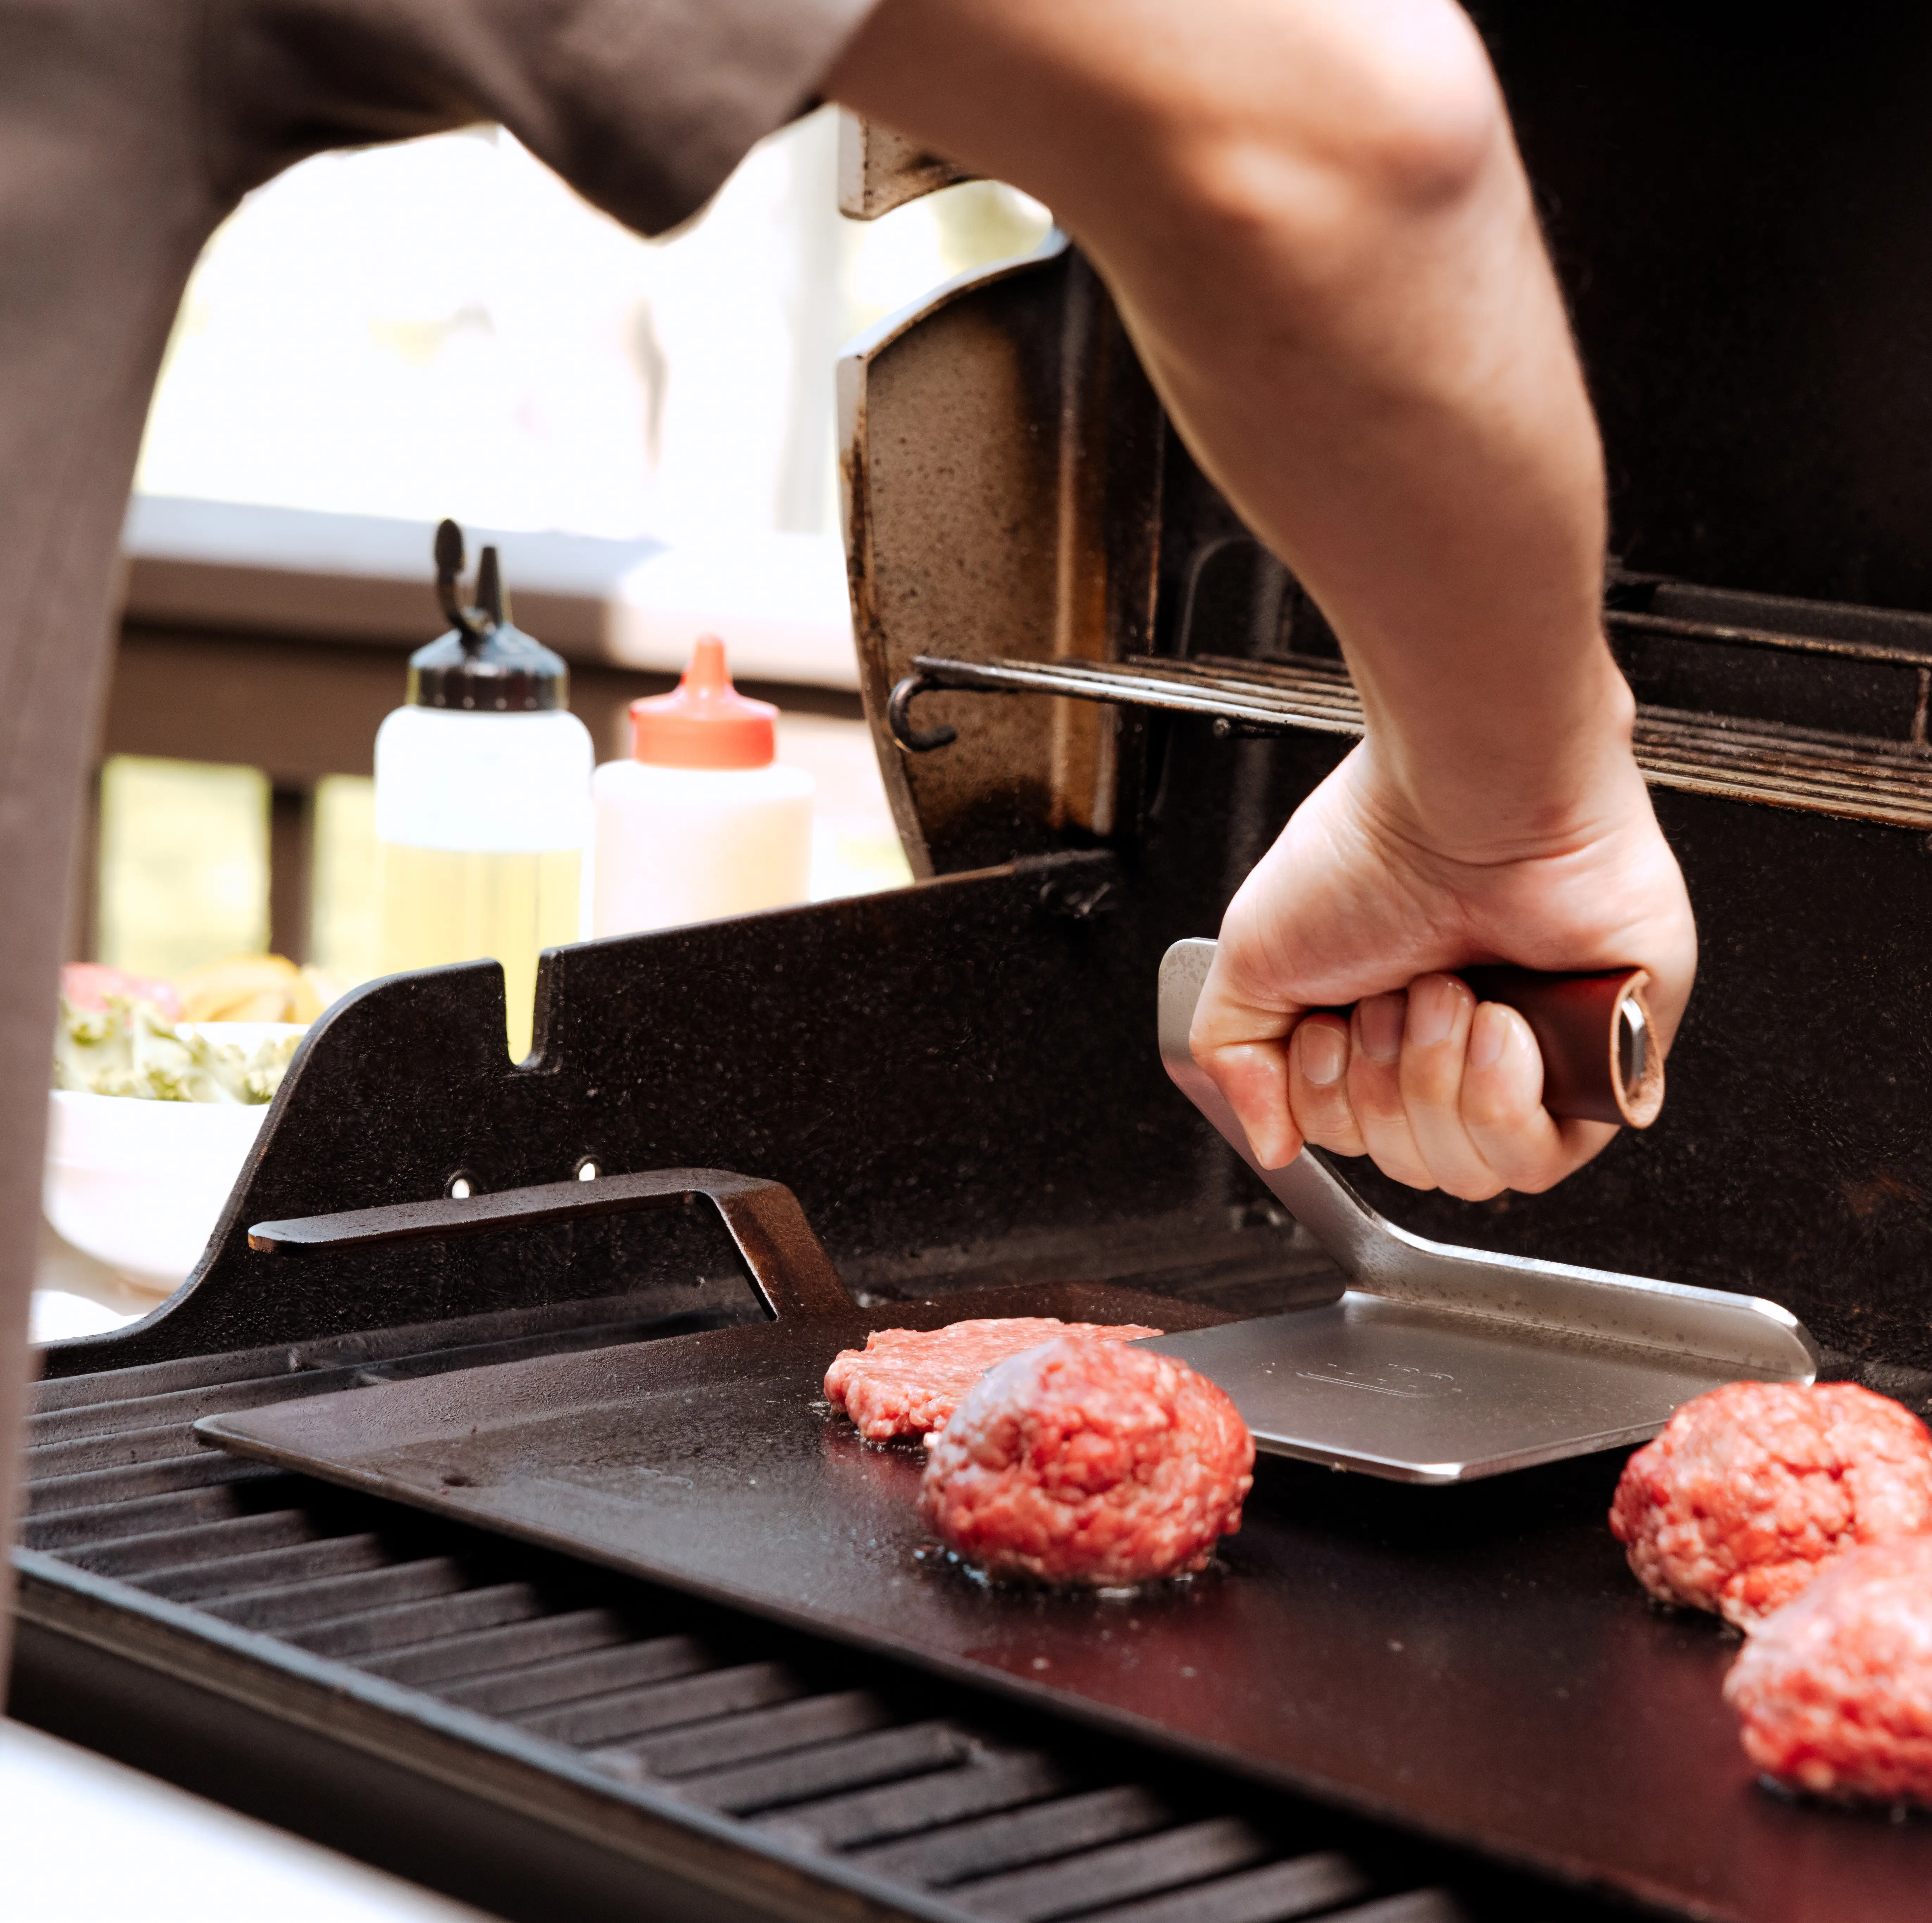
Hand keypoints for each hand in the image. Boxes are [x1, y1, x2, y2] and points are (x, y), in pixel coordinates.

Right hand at [1190, 736, 1694, 1197]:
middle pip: (1411, 1166)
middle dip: (1383, 1086)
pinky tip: (1499, 1022)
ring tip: (1448, 994)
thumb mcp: (1251, 960)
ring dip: (1439, 1085)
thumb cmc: (1370, 849)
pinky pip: (1546, 1155)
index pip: (1354, 1138)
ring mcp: (1536, 1060)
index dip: (1331, 1103)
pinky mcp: (1607, 1064)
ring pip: (1475, 1174)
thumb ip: (1237, 1061)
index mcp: (1387, 1025)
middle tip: (1394, 996)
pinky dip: (1503, 1100)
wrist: (1466, 802)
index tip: (1328, 1027)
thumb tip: (1271, 1143)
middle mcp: (1460, 1046)